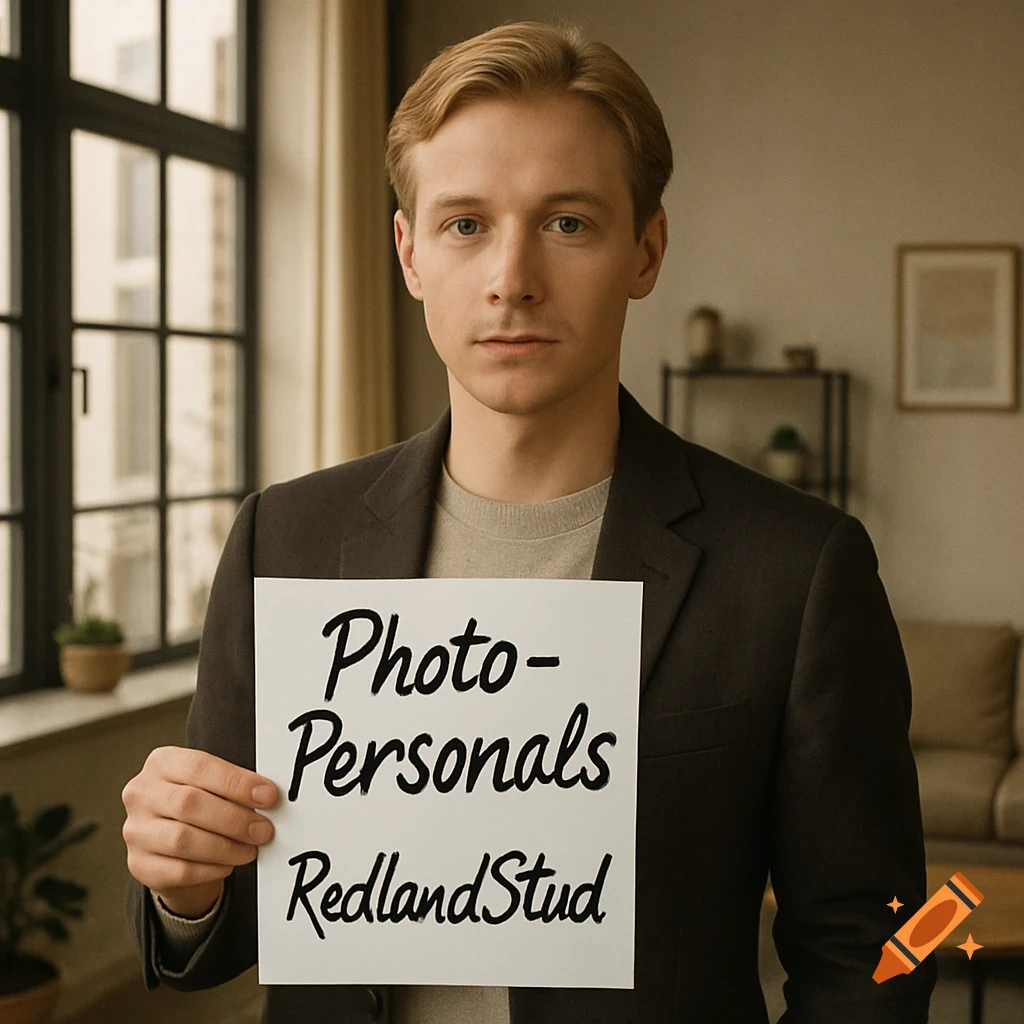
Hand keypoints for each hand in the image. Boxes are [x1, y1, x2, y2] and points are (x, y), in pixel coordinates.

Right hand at [122, 746, 277, 918]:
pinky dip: (210, 869)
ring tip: (250, 849)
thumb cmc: (199, 804)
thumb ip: (232, 785)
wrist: (171, 842)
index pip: (200, 767)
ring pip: (183, 840)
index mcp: (162, 762)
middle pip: (190, 804)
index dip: (237, 782)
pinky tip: (228, 865)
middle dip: (234, 819)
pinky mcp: (138, 863)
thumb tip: (266, 796)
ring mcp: (135, 829)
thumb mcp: (211, 784)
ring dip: (225, 847)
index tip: (268, 796)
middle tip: (263, 830)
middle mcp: (142, 793)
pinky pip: (179, 870)